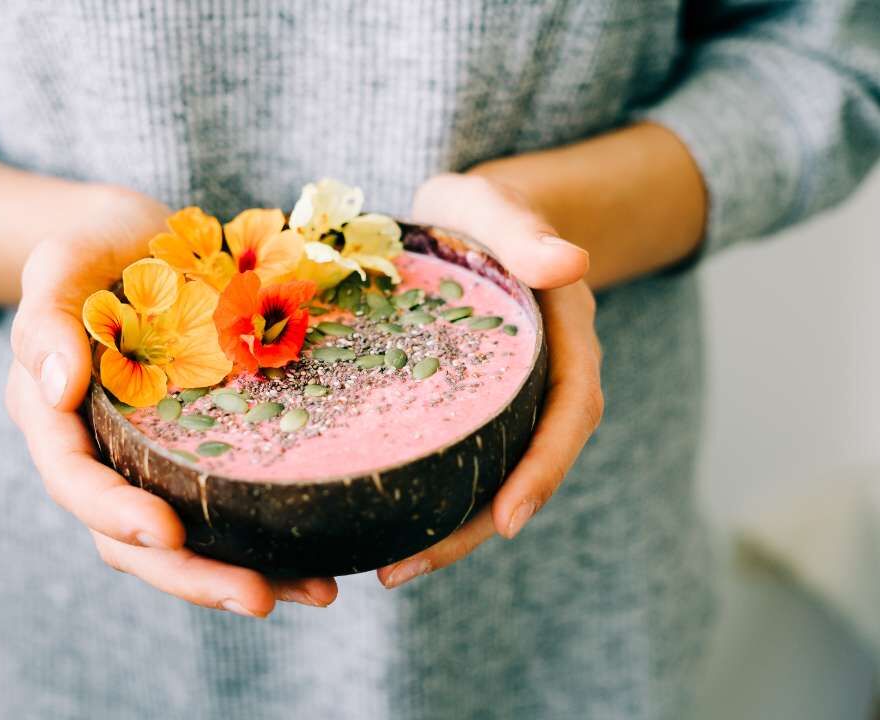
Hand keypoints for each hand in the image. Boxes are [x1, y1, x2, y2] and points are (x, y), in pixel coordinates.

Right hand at [4, 185, 337, 614]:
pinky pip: (228, 508)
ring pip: (185, 540)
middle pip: (131, 539)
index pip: (76, 480)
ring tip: (317, 591)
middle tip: (259, 597)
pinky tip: (326, 560)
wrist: (140, 242)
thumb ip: (47, 317)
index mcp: (55, 418)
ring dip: (243, 572)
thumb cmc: (97, 248)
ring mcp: (153, 460)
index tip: (168, 533)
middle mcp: (103, 453)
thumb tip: (53, 387)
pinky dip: (272, 539)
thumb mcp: (62, 261)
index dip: (115, 514)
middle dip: (192, 575)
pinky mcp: (200, 455)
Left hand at [378, 173, 603, 587]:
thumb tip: (572, 263)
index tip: (508, 520)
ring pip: (492, 474)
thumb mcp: (498, 207)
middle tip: (407, 569)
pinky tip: (384, 521)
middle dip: (477, 526)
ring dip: (449, 528)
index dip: (543, 468)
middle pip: (527, 465)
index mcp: (562, 337)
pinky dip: (431, 495)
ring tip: (389, 568)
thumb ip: (527, 231)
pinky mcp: (470, 409)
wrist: (471, 219)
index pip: (569, 410)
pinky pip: (461, 458)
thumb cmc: (482, 211)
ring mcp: (508, 400)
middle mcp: (542, 379)